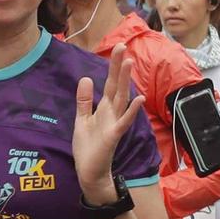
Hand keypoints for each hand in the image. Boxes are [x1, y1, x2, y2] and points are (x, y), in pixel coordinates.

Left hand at [73, 46, 145, 200]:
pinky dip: (131, 111)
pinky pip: (124, 121)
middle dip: (119, 67)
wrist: (90, 172)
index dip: (112, 66)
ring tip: (129, 63)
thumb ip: (84, 100)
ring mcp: (114, 123)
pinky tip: (138, 99)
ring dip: (126, 81)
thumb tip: (86, 78)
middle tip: (123, 46)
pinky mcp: (113, 136)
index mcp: (104, 108)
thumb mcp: (81, 119)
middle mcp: (112, 113)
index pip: (109, 83)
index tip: (117, 48)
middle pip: (117, 86)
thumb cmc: (88, 148)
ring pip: (121, 98)